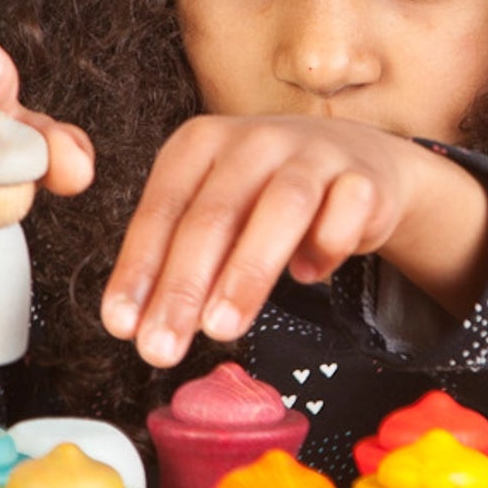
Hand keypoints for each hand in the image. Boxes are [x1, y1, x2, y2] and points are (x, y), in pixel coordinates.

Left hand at [100, 115, 430, 368]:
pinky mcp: (364, 178)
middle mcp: (254, 141)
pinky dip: (327, 246)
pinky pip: (347, 213)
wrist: (355, 162)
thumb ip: (179, 260)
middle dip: (183, 287)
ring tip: (221, 328)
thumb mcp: (215, 215)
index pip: (162, 210)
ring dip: (247, 272)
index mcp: (201, 143)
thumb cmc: (267, 196)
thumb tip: (138, 323)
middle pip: (215, 215)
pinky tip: (307, 275)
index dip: (139, 270)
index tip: (123, 325)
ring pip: (282, 208)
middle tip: (162, 346)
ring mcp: (313, 154)